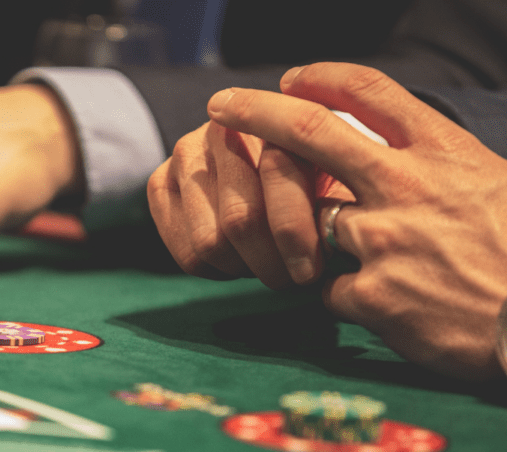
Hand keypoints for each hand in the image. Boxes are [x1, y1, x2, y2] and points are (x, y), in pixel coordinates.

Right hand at [147, 119, 353, 289]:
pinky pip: (186, 252)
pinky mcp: (161, 182)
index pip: (277, 182)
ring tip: (269, 267)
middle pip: (240, 220)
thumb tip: (333, 241)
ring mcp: (185, 153)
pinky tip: (238, 260)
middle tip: (293, 280)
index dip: (299, 235)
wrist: (276, 160)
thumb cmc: (324, 175)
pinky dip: (216, 271)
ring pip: (210, 242)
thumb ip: (341, 197)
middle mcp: (221, 127)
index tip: (317, 270)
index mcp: (272, 116)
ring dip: (244, 268)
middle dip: (272, 262)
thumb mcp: (345, 177)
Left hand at [207, 62, 506, 379]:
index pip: (370, 92)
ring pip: (310, 224)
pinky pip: (326, 290)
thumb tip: (400, 151)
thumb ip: (440, 166)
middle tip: (220, 106)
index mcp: (444, 153)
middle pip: (309, 134)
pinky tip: (383, 307)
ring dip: (315, 240)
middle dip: (255, 113)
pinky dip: (341, 296)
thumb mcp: (495, 184)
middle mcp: (406, 187)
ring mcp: (384, 241)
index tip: (290, 80)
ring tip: (373, 263)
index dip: (322, 79)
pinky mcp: (373, 297)